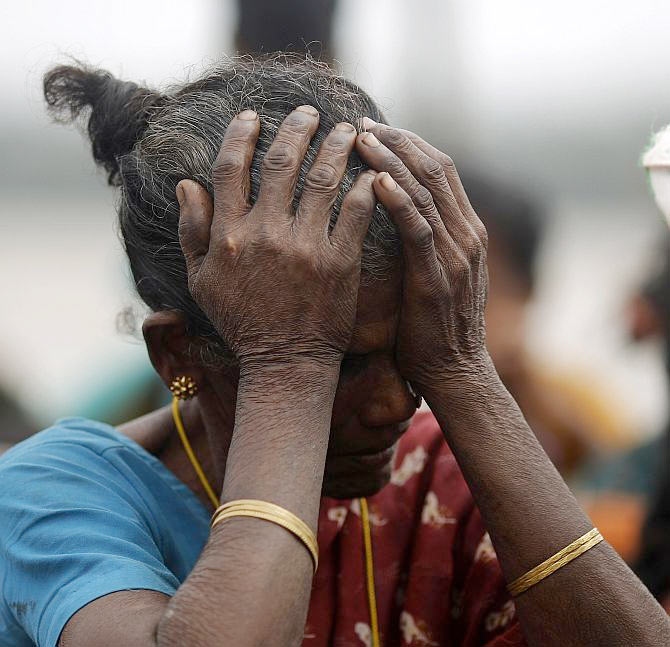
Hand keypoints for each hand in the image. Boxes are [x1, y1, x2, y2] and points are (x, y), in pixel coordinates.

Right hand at [176, 107, 376, 368]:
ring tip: (348, 129)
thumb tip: (187, 184)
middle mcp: (265, 233)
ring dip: (336, 146)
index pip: (230, 168)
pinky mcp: (339, 262)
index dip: (241, 135)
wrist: (284, 363)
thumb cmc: (242, 323)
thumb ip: (192, 231)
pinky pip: (355, 213)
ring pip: (322, 179)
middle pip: (281, 163)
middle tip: (310, 112)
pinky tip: (371, 171)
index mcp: (228, 235)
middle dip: (297, 128)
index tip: (253, 116)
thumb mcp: (201, 282)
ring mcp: (305, 247)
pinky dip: (365, 187)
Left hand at [355, 121, 490, 396]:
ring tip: (360, 139)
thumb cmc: (432, 327)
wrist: (454, 371)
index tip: (373, 129)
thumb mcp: (433, 275)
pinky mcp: (438, 276)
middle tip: (360, 124)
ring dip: (392, 161)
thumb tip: (389, 215)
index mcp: (465, 230)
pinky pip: (419, 229)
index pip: (439, 170)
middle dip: (397, 141)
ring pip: (425, 191)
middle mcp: (466, 234)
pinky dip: (399, 201)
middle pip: (434, 169)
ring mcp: (456, 254)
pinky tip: (376, 181)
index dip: (407, 144)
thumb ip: (422, 242)